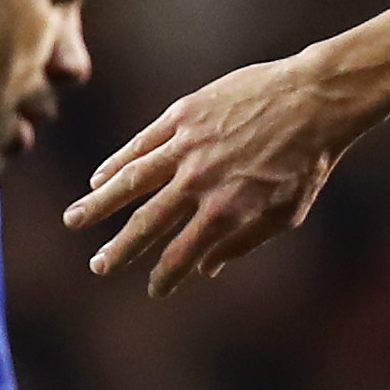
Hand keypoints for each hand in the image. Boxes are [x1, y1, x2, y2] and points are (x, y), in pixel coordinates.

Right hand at [66, 47, 378, 294]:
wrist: (314, 100)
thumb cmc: (307, 161)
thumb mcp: (285, 213)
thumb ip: (243, 242)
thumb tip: (207, 269)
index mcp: (227, 211)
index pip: (183, 254)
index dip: (166, 276)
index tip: (154, 289)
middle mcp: (200, 182)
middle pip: (148, 223)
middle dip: (121, 249)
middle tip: (98, 267)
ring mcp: (188, 146)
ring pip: (132, 180)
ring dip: (100, 203)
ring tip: (75, 220)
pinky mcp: (183, 116)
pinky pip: (142, 144)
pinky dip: (118, 162)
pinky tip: (100, 178)